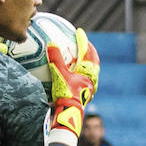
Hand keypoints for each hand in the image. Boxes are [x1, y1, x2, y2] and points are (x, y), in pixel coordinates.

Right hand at [47, 27, 99, 143]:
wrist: (70, 113)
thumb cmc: (66, 94)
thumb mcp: (59, 75)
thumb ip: (56, 59)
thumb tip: (51, 43)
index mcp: (88, 72)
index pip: (88, 52)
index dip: (83, 41)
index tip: (79, 32)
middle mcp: (92, 79)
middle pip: (94, 60)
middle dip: (89, 50)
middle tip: (84, 42)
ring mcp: (90, 87)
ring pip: (92, 71)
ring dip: (87, 62)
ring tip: (81, 56)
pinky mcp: (85, 94)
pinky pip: (86, 79)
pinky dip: (81, 72)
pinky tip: (74, 74)